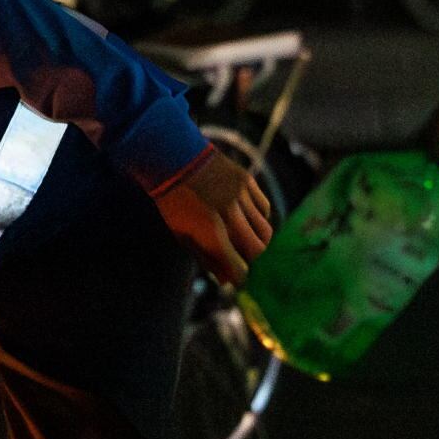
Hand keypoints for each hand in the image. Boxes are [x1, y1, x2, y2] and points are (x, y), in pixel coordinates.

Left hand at [152, 141, 275, 285]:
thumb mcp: (183, 235)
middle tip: (242, 257)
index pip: (240, 269)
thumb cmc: (174, 201)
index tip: (236, 276)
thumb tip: (225, 280)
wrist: (172, 158)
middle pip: (258, 250)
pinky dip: (260, 218)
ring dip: (258, 240)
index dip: (239, 277)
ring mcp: (241, 197)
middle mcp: (230, 216)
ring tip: (245, 238)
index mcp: (212, 234)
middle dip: (252, 258)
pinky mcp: (247, 181)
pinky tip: (246, 218)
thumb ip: (207, 258)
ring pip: (266, 230)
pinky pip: (264, 208)